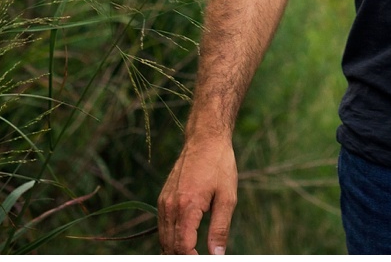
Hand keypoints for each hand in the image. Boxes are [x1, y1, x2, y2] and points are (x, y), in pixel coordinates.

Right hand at [158, 133, 238, 253]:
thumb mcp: (227, 197)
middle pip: (170, 246)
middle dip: (182, 256)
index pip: (183, 247)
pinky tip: (184, 241)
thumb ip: (220, 228)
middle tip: (199, 256)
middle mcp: (170, 206)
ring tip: (193, 253)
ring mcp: (164, 202)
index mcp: (187, 206)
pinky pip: (162, 226)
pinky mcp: (163, 198)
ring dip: (175, 250)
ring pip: (163, 238)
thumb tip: (217, 254)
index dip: (192, 259)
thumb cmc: (219, 166)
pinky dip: (170, 238)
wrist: (205, 140)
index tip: (204, 260)